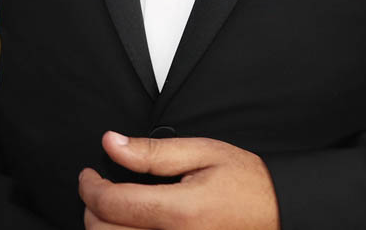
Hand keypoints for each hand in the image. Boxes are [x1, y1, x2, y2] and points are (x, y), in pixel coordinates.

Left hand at [79, 131, 279, 228]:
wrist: (277, 212)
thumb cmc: (244, 181)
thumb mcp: (202, 152)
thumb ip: (152, 152)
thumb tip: (112, 144)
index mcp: (180, 211)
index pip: (113, 205)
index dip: (90, 187)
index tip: (89, 174)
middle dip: (92, 208)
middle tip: (98, 188)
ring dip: (104, 228)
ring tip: (113, 207)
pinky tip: (130, 225)